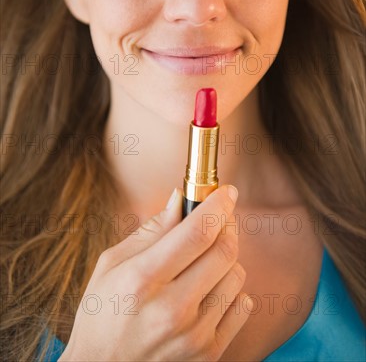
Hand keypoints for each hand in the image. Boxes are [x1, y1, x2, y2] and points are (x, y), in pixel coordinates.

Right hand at [59, 185, 251, 360]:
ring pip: (236, 274)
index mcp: (143, 279)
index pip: (197, 231)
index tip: (227, 192)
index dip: (219, 204)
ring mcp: (194, 334)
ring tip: (203, 260)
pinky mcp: (208, 353)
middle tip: (217, 219)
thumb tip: (179, 198)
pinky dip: (231, 289)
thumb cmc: (102, 314)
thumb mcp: (112, 265)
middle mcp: (172, 308)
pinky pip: (242, 305)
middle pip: (224, 250)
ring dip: (226, 258)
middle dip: (225, 225)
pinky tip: (208, 290)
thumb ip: (150, 230)